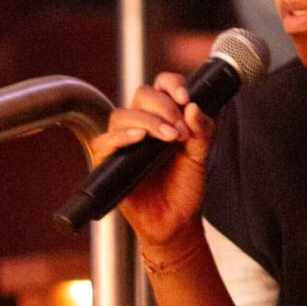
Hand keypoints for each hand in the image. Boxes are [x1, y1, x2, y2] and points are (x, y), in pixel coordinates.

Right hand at [90, 73, 213, 253]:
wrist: (176, 220)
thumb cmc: (185, 186)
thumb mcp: (200, 155)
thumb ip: (202, 130)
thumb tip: (194, 107)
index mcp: (163, 117)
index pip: (160, 86)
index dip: (172, 84)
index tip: (186, 98)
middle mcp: (141, 124)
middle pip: (142, 94)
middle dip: (164, 107)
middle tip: (180, 130)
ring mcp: (124, 142)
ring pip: (123, 115)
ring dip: (148, 121)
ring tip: (169, 137)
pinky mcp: (109, 162)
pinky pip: (104, 141)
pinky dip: (122, 136)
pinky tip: (140, 139)